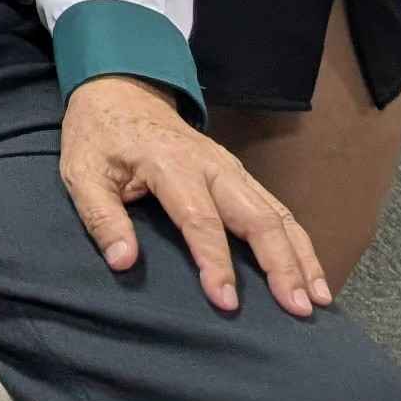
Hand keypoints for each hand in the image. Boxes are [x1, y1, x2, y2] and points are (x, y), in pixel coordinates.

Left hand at [60, 75, 326, 317]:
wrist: (120, 91)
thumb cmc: (98, 136)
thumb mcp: (81, 172)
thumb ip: (102, 218)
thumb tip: (123, 262)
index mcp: (170, 163)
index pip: (199, 219)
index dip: (215, 262)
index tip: (226, 302)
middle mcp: (212, 165)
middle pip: (257, 217)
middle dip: (281, 265)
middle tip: (298, 309)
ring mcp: (232, 168)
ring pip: (278, 214)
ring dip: (301, 257)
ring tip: (319, 300)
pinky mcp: (241, 175)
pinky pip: (278, 210)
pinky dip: (299, 243)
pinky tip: (312, 274)